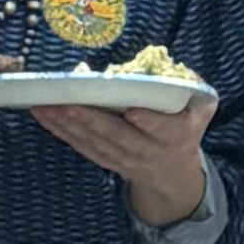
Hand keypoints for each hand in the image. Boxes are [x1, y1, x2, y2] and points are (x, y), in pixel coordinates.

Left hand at [32, 93, 215, 228]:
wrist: (171, 173)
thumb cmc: (184, 128)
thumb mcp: (200, 109)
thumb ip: (194, 88)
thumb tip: (183, 70)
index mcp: (174, 135)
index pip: (161, 129)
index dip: (149, 122)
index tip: (133, 112)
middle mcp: (147, 151)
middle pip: (116, 135)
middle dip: (90, 119)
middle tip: (67, 102)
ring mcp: (123, 159)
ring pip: (93, 141)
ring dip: (66, 124)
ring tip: (44, 105)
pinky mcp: (104, 161)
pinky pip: (80, 147)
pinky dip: (60, 131)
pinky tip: (43, 115)